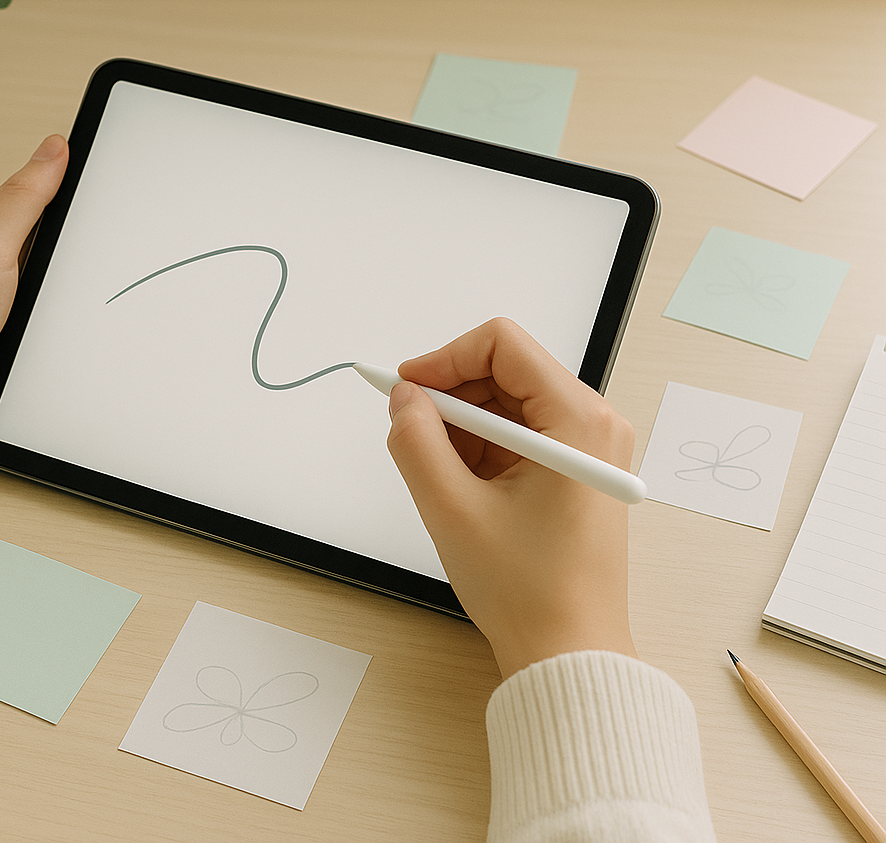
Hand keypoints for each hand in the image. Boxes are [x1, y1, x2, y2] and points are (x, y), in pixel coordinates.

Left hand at [0, 135, 68, 468]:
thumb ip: (25, 196)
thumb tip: (54, 148)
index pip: (39, 191)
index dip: (74, 189)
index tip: (108, 187)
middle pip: (57, 239)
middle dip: (80, 247)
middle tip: (97, 249)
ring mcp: (7, 300)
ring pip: (62, 283)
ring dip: (74, 291)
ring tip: (81, 292)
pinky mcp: (19, 336)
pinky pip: (60, 320)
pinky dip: (71, 323)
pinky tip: (75, 325)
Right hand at [385, 317, 636, 678]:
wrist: (569, 653)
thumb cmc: (528, 592)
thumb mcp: (451, 509)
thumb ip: (416, 440)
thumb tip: (404, 398)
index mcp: (578, 421)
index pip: (502, 345)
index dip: (445, 358)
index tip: (407, 387)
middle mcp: (594, 424)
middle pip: (507, 372)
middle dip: (453, 398)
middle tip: (413, 434)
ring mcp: (589, 448)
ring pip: (509, 404)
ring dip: (465, 428)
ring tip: (444, 478)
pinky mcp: (577, 469)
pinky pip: (520, 435)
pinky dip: (484, 450)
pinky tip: (466, 489)